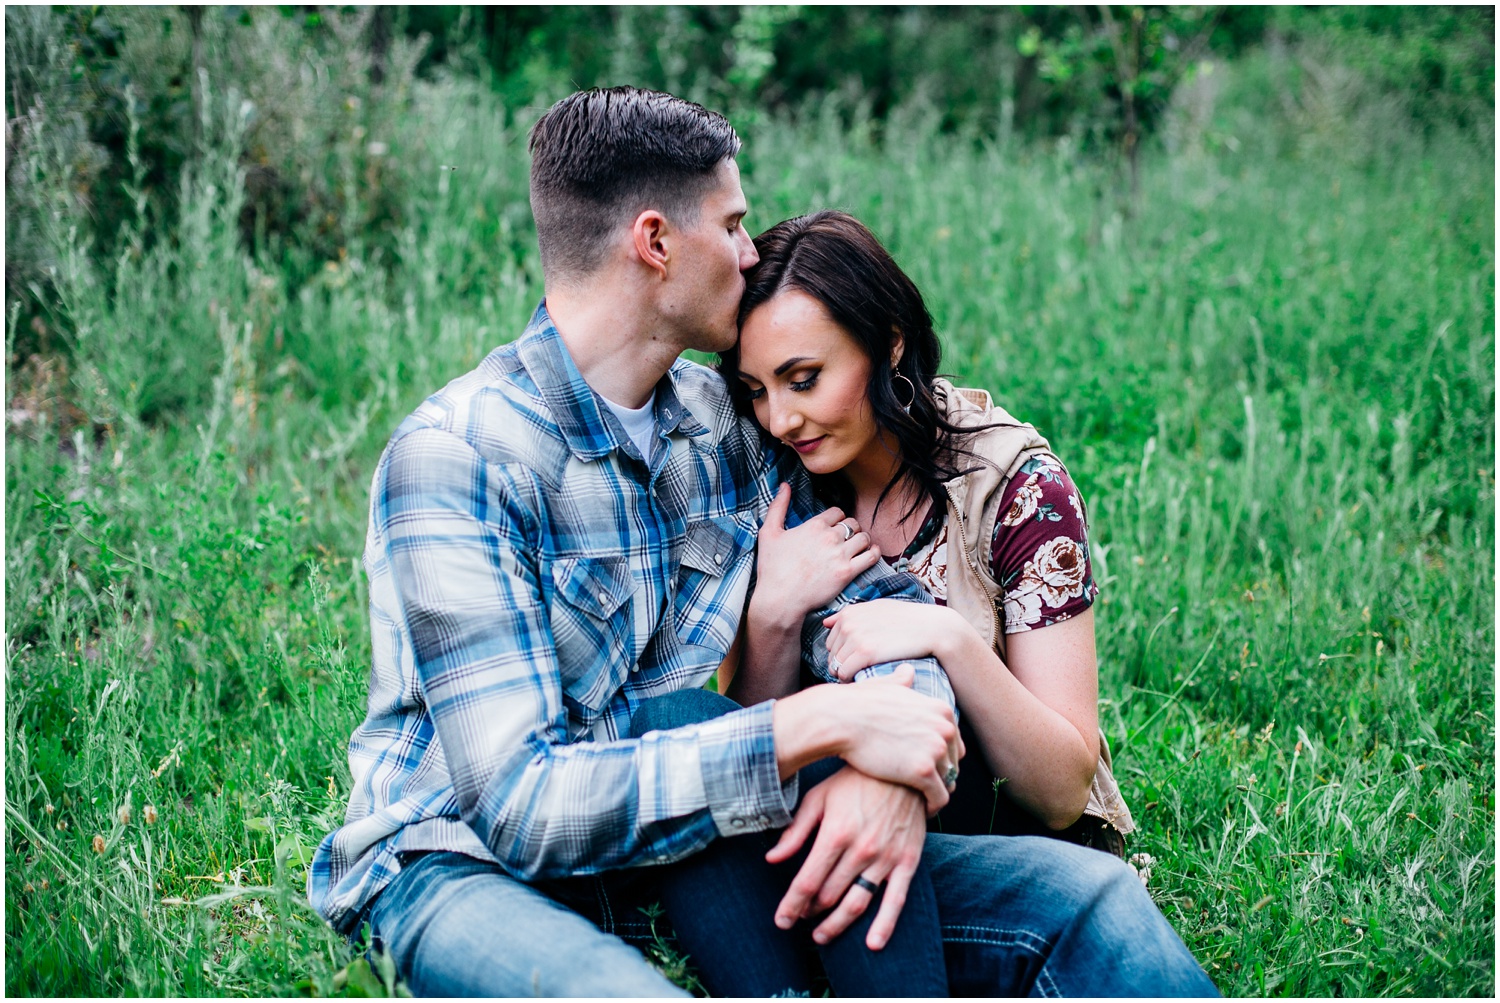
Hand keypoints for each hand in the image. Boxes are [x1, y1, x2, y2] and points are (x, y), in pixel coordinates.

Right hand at [753, 483, 880, 625]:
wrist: (779, 600)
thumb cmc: (772, 568)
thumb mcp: (769, 533)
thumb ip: (778, 506)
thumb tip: (784, 485)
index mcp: (814, 525)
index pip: (838, 512)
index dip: (837, 519)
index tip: (834, 527)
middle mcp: (829, 537)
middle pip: (852, 523)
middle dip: (851, 529)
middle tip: (847, 539)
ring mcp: (840, 555)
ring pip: (863, 538)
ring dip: (863, 540)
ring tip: (858, 546)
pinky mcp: (847, 572)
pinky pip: (870, 557)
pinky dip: (873, 553)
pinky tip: (870, 553)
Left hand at [766, 766, 927, 950]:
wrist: (902, 767)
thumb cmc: (854, 781)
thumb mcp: (819, 797)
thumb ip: (795, 831)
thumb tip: (772, 859)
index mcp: (835, 834)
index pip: (807, 881)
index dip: (791, 905)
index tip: (781, 920)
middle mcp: (860, 850)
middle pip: (829, 896)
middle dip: (810, 912)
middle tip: (800, 918)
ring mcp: (886, 858)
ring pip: (857, 903)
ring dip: (837, 925)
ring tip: (821, 935)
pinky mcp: (908, 861)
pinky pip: (897, 900)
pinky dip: (885, 925)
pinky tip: (873, 944)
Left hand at [824, 599, 969, 680]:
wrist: (931, 628)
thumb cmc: (906, 620)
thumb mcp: (878, 608)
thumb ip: (852, 614)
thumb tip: (826, 622)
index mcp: (849, 613)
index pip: (831, 641)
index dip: (843, 653)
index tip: (858, 659)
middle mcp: (848, 623)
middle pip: (832, 654)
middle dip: (843, 664)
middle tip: (861, 670)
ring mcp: (856, 637)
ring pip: (836, 665)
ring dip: (846, 674)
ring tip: (863, 676)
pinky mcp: (865, 652)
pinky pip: (844, 673)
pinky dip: (850, 680)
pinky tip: (864, 679)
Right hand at [827, 665, 961, 813]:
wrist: (840, 719)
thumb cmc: (857, 703)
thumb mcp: (887, 687)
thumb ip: (903, 682)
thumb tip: (908, 671)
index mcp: (941, 709)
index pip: (954, 741)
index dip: (941, 756)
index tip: (926, 767)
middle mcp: (945, 727)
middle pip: (954, 761)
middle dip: (941, 775)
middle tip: (923, 788)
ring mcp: (936, 749)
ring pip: (949, 781)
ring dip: (937, 792)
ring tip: (922, 801)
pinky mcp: (923, 772)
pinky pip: (940, 798)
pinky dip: (933, 807)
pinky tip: (922, 811)